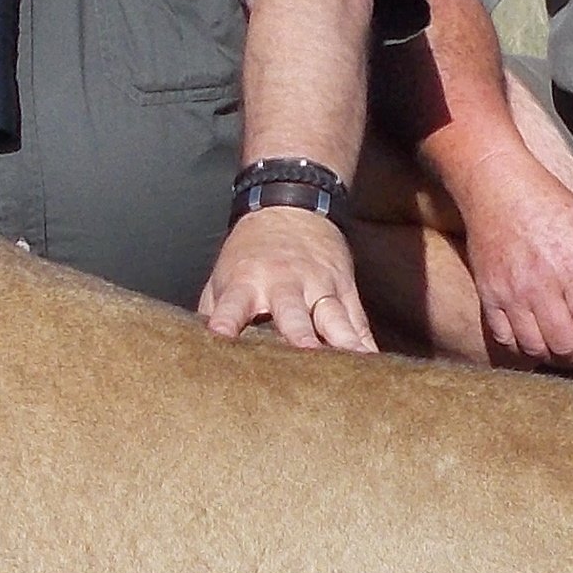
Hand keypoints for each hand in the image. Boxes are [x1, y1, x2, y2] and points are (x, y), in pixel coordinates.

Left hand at [200, 206, 375, 354]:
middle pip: (292, 313)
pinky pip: (357, 319)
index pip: (231, 306)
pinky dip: (365, 342)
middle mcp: (284, 285)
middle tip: (307, 354)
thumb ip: (213, 314)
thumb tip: (199, 354)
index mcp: (246, 283)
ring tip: (355, 365)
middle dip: (299, 334)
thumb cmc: (250, 253)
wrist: (291, 207)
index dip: (225, 321)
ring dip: (343, 341)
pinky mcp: (344, 287)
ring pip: (333, 317)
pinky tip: (373, 364)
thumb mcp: (222, 276)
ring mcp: (318, 285)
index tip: (220, 338)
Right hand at [456, 147, 572, 370]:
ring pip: (536, 349)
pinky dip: (524, 351)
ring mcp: (510, 295)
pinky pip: (505, 340)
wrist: (495, 187)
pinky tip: (538, 344)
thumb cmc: (547, 202)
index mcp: (572, 266)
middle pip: (567, 345)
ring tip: (567, 351)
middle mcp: (540, 286)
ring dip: (556, 358)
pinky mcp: (488, 297)